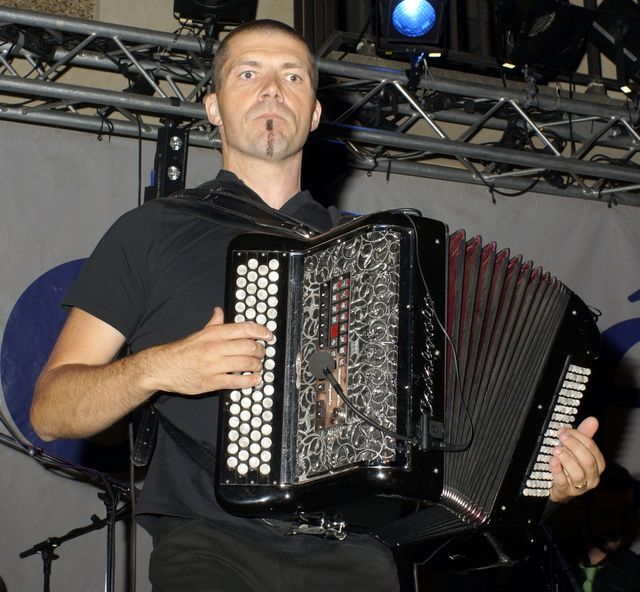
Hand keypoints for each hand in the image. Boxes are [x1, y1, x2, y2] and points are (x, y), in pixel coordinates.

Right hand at [150, 307, 270, 394]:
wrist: (162, 367)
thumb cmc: (182, 351)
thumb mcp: (199, 333)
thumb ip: (213, 324)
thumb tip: (219, 311)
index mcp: (213, 334)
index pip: (244, 329)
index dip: (261, 332)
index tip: (269, 335)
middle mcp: (215, 348)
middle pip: (248, 347)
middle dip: (260, 351)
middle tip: (263, 354)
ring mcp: (213, 366)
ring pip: (245, 364)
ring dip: (257, 366)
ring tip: (258, 366)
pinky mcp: (211, 382)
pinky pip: (236, 382)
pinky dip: (249, 381)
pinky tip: (255, 380)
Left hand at [549, 416, 604, 502]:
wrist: (559, 486)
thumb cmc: (570, 464)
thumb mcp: (577, 449)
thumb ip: (584, 435)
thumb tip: (593, 420)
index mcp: (597, 464)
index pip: (592, 448)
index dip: (579, 437)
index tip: (565, 430)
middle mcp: (592, 477)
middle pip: (588, 461)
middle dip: (574, 446)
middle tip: (561, 436)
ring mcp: (579, 486)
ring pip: (578, 473)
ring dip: (566, 459)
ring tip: (556, 449)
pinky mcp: (566, 491)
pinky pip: (562, 482)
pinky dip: (557, 470)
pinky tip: (552, 461)